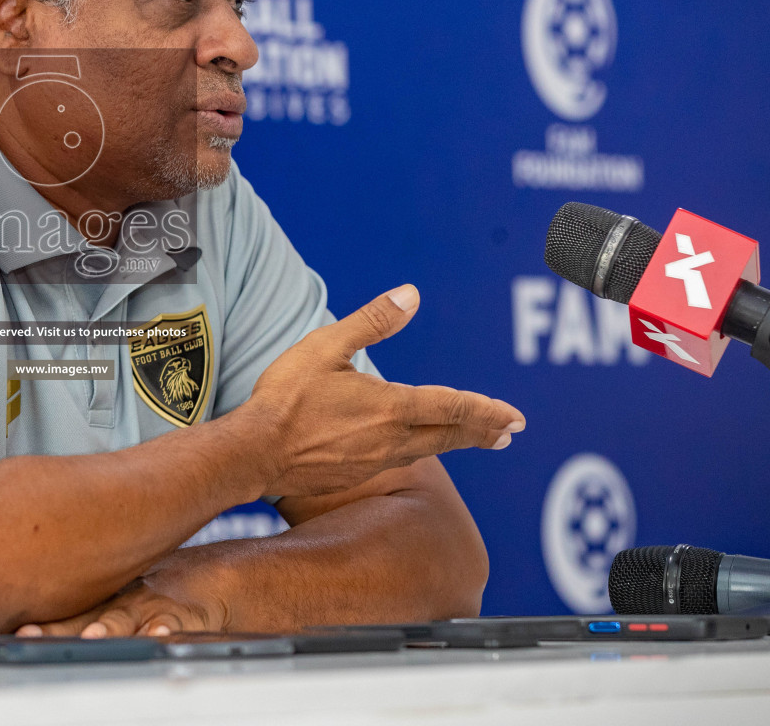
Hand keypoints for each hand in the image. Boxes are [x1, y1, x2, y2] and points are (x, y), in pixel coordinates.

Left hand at [13, 549, 228, 637]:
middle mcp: (117, 606)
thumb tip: (25, 626)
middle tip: (31, 636)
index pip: (60, 616)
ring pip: (122, 619)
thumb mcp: (111, 602)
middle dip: (58, 630)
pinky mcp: (181, 616)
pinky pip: (172, 623)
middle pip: (82, 618)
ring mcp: (147, 609)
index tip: (13, 633)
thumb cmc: (148, 597)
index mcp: (96, 605)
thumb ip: (74, 615)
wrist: (204, 581)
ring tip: (94, 636)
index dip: (37, 624)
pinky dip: (165, 630)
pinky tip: (159, 635)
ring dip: (107, 628)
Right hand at [238, 285, 525, 498]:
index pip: (452, 406)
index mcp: (390, 406)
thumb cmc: (286, 397)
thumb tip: (411, 295)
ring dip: (454, 442)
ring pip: (426, 451)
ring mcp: (374, 462)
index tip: (516, 417)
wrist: (253, 453)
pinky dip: (419, 451)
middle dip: (482, 431)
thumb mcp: (326, 347)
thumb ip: (371, 321)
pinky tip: (411, 449)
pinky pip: (397, 461)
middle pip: (449, 435)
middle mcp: (391, 439)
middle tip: (509, 432)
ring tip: (473, 439)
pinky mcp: (354, 475)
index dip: (487, 410)